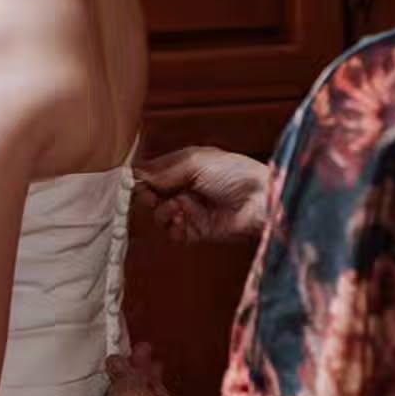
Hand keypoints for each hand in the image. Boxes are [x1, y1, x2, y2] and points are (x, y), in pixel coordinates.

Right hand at [135, 147, 268, 244]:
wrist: (260, 200)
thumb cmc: (236, 173)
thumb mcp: (195, 161)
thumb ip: (164, 169)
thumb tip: (138, 177)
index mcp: (184, 166)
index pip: (151, 173)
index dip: (141, 179)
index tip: (134, 182)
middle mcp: (184, 188)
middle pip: (150, 196)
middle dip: (147, 196)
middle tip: (152, 196)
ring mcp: (190, 211)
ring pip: (158, 216)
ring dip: (162, 212)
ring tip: (176, 207)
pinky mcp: (197, 231)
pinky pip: (173, 234)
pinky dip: (172, 229)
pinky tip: (180, 220)